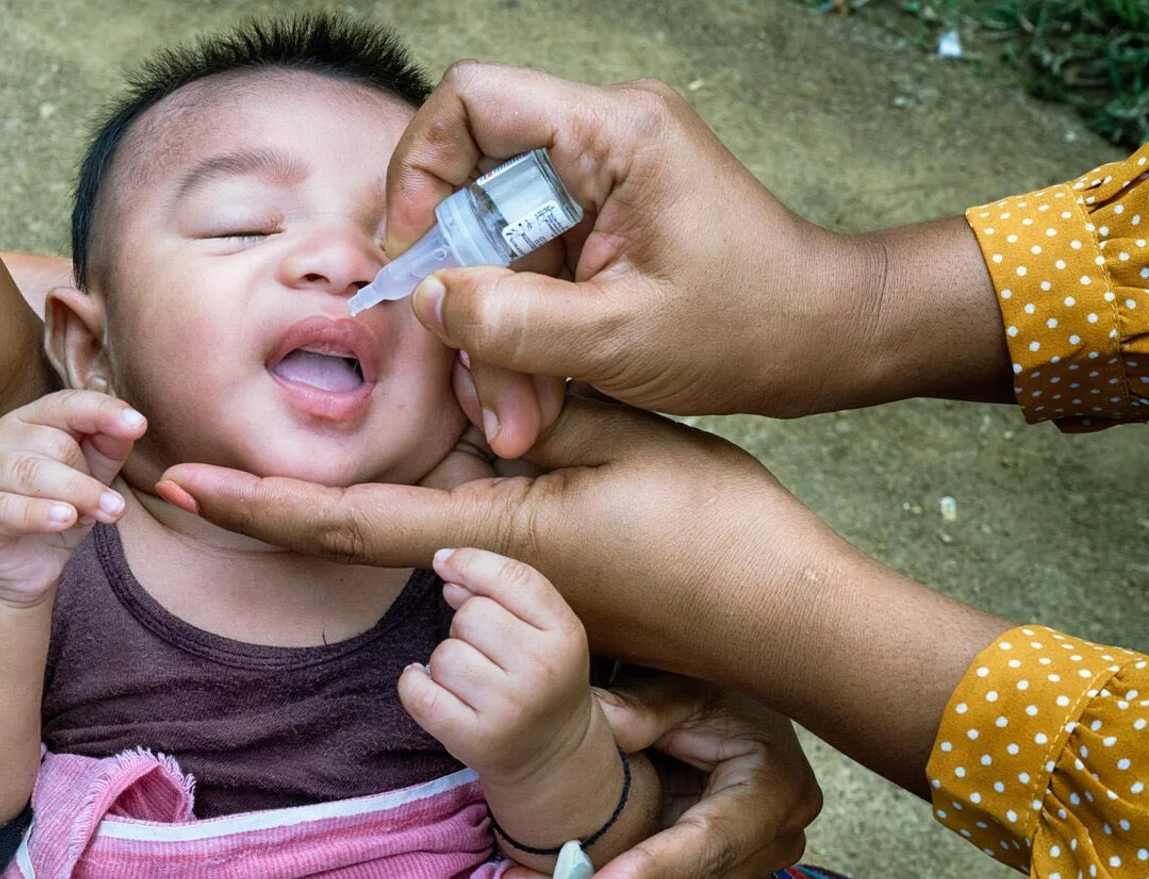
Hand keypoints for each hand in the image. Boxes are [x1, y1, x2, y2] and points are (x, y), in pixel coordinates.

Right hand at [0, 390, 145, 606]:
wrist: (12, 571)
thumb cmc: (52, 516)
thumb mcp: (88, 481)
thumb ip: (107, 449)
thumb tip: (132, 425)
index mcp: (28, 422)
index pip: (65, 404)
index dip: (102, 411)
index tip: (138, 424)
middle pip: (53, 443)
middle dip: (91, 477)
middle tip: (115, 508)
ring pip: (30, 472)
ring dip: (76, 493)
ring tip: (105, 514)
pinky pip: (3, 508)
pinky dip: (37, 513)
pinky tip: (64, 519)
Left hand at [159, 394, 824, 678]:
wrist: (784, 612)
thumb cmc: (712, 531)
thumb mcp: (616, 436)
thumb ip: (525, 392)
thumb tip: (456, 341)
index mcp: (489, 537)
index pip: (344, 521)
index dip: (256, 505)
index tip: (182, 485)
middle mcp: (483, 570)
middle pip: (359, 526)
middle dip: (276, 499)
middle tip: (196, 464)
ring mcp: (512, 578)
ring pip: (417, 515)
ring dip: (367, 479)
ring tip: (333, 427)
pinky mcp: (544, 571)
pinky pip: (465, 518)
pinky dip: (432, 477)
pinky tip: (439, 430)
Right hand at [381, 61, 1007, 454]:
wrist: (828, 341)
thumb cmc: (752, 328)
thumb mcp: (619, 341)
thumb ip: (512, 322)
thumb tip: (427, 300)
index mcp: (615, 135)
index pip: (472, 101)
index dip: (419, 170)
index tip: (412, 254)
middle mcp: (604, 142)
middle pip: (475, 189)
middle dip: (463, 290)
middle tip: (467, 372)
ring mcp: (602, 186)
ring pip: (498, 246)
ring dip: (492, 331)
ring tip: (511, 415)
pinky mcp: (603, 228)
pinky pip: (529, 271)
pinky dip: (521, 335)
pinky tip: (532, 399)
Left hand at [399, 548, 595, 787]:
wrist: (555, 756)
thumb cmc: (541, 680)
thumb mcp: (543, 631)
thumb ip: (502, 591)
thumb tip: (447, 564)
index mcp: (566, 634)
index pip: (513, 578)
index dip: (471, 562)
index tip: (445, 562)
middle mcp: (542, 670)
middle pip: (470, 614)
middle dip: (465, 625)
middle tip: (485, 652)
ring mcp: (510, 708)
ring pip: (443, 654)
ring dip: (446, 661)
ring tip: (471, 680)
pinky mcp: (477, 739)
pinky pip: (419, 692)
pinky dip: (413, 683)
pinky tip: (428, 684)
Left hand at [501, 674, 819, 878]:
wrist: (735, 698)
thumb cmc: (710, 683)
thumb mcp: (682, 682)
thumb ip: (643, 706)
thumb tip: (601, 726)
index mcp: (774, 788)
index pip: (707, 845)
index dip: (646, 876)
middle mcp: (772, 839)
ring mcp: (745, 864)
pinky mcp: (711, 874)